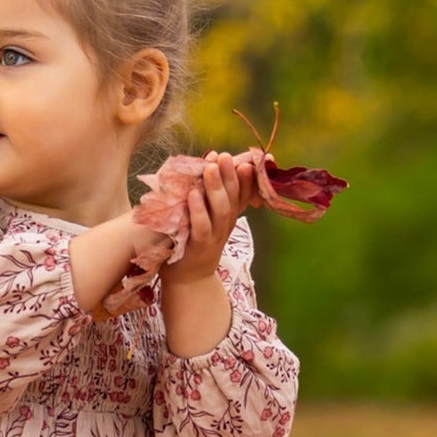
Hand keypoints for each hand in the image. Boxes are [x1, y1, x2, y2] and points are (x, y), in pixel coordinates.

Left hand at [161, 152, 252, 286]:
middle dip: (230, 175)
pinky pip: (202, 227)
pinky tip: (193, 195)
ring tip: (210, 168)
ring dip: (216, 188)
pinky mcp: (199, 246)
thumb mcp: (207, 215)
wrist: (189, 279)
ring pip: (221, 210)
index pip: (243, 192)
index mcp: (229, 214)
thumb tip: (210, 159)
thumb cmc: (194, 240)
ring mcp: (215, 236)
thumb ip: (209, 192)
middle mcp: (226, 224)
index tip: (246, 159)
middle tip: (225, 156)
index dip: (246, 176)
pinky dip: (199, 210)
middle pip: (233, 197)